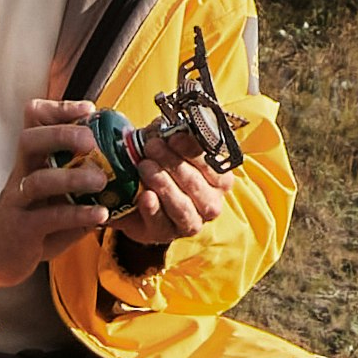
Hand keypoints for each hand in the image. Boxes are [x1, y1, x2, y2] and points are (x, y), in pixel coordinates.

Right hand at [0, 102, 125, 289]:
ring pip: (39, 180)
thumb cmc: (34, 218)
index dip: (59, 109)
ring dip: (73, 178)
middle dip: (61, 134)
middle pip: (29, 140)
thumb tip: (122, 164)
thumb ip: (79, 179)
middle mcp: (20, 174)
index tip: (88, 110)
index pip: (33, 120)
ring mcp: (18, 201)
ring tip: (101, 181)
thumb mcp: (54, 193)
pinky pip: (50, 217)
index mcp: (30, 159)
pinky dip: (78, 214)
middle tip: (91, 141)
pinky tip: (100, 214)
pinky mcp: (23, 229)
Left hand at [112, 142, 233, 250]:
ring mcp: (191, 222)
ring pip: (182, 207)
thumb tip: (166, 124)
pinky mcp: (167, 234)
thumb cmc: (162, 168)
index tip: (173, 138)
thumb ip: (172, 135)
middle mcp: (211, 204)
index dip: (193, 151)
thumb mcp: (169, 147)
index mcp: (220, 180)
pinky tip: (145, 196)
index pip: (213, 165)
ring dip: (163, 184)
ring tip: (145, 167)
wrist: (137, 197)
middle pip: (196, 184)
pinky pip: (161, 223)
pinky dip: (153, 209)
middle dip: (173, 164)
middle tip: (152, 147)